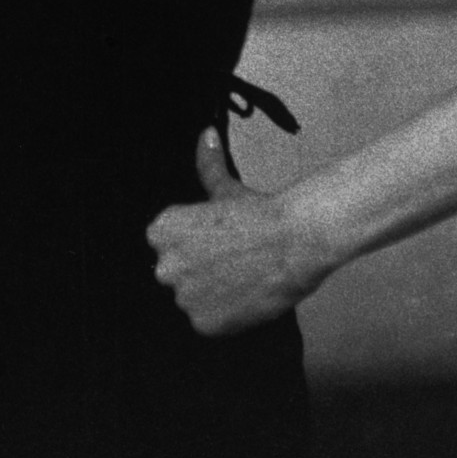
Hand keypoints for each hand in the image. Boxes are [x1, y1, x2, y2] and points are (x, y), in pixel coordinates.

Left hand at [146, 129, 328, 336]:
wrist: (294, 240)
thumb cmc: (260, 212)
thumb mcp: (226, 187)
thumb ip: (207, 165)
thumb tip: (205, 134)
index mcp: (161, 231)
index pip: (167, 246)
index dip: (194, 244)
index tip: (217, 240)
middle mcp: (164, 265)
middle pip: (177, 274)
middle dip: (199, 270)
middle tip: (232, 259)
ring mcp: (183, 297)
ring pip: (193, 299)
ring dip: (212, 294)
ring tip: (242, 277)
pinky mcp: (203, 323)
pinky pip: (208, 322)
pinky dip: (225, 315)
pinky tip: (244, 296)